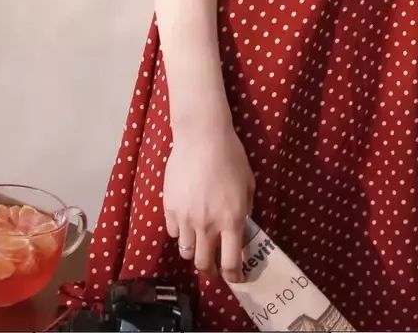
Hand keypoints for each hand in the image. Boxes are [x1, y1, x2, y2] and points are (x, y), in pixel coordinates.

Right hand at [163, 123, 254, 283]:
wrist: (202, 138)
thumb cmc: (231, 156)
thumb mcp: (248, 183)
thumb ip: (246, 208)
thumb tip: (242, 225)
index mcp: (232, 219)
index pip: (231, 261)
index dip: (234, 275)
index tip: (236, 278)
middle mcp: (208, 225)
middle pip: (204, 264)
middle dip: (210, 270)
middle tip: (215, 266)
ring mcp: (186, 219)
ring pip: (186, 251)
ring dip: (195, 251)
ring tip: (200, 243)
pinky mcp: (169, 210)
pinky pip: (174, 233)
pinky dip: (182, 233)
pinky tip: (187, 222)